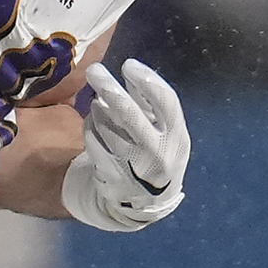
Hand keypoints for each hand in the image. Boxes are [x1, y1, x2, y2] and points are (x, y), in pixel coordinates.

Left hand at [59, 60, 188, 231]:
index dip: (147, 80)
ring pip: (108, 128)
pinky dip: (90, 127)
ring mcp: (133, 166)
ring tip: (96, 100)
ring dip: (98, 109)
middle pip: (130, 114)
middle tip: (94, 70)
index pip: (166, 102)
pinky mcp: (110, 175)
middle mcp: (157, 152)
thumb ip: (149, 104)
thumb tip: (131, 74)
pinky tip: (92, 120)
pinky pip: (93, 143)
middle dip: (110, 88)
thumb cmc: (156, 154)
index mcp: (177, 137)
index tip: (128, 64)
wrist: (146, 202)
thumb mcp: (164, 132)